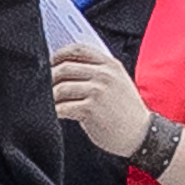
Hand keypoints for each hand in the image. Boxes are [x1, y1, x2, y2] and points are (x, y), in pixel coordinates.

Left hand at [51, 38, 151, 157]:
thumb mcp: (117, 82)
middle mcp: (104, 75)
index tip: (50, 63)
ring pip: (61, 88)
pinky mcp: (90, 110)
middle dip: (49, 77)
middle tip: (44, 87)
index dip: (59, 55)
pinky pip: (62, 107)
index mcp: (110, 65)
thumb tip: (65, 65)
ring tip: (50, 103)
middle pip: (65, 68)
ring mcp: (97, 92)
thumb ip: (97, 71)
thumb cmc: (125, 110)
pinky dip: (54, 111)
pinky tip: (55, 114)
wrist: (140, 134)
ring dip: (50, 97)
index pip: (78, 50)